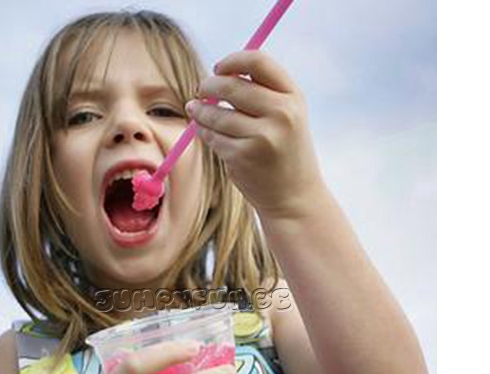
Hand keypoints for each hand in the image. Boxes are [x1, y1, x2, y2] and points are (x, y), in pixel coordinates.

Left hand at [186, 50, 325, 219]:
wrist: (294, 197)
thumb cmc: (285, 152)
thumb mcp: (287, 117)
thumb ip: (263, 93)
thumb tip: (220, 73)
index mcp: (293, 98)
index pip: (258, 61)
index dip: (233, 60)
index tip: (218, 68)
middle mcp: (280, 114)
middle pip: (231, 85)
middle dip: (208, 85)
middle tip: (200, 90)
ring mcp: (261, 137)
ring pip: (216, 114)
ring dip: (199, 110)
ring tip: (195, 109)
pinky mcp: (242, 157)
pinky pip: (213, 137)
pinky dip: (205, 133)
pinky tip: (207, 132)